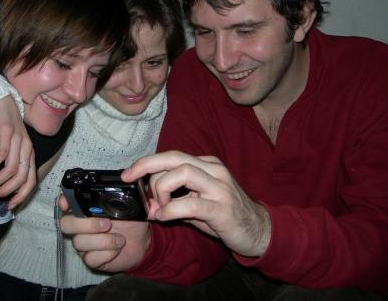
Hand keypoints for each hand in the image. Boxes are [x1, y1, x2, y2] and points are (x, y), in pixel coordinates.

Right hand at [0, 95, 35, 208]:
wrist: (2, 101)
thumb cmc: (5, 126)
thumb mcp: (11, 147)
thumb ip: (10, 162)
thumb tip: (2, 182)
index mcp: (30, 154)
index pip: (31, 180)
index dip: (21, 195)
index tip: (9, 206)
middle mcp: (27, 149)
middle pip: (22, 178)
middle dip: (6, 191)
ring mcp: (18, 140)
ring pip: (12, 169)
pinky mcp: (8, 132)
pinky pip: (2, 154)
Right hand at [58, 195, 149, 271]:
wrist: (141, 242)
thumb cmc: (131, 221)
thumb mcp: (128, 205)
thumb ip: (121, 194)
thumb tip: (123, 182)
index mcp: (87, 209)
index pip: (66, 203)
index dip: (63, 202)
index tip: (67, 204)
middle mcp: (81, 226)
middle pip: (66, 224)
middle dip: (85, 224)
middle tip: (107, 224)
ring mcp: (84, 243)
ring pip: (79, 242)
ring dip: (103, 241)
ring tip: (120, 239)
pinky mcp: (91, 259)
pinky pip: (90, 258)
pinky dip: (107, 253)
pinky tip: (117, 249)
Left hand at [122, 151, 270, 256]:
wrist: (259, 231)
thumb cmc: (226, 216)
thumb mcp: (198, 203)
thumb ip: (175, 200)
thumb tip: (150, 204)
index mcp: (206, 165)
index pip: (172, 156)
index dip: (148, 162)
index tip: (129, 173)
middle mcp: (213, 170)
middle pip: (174, 157)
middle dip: (146, 165)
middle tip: (130, 179)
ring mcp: (220, 187)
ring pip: (182, 173)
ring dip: (161, 189)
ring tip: (158, 207)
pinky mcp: (222, 208)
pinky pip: (190, 203)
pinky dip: (171, 209)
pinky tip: (164, 217)